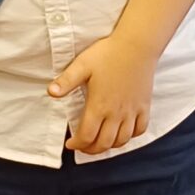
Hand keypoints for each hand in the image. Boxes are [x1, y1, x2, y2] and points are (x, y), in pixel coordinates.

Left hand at [50, 35, 156, 155]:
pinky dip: (131, 136)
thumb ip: (66, 81)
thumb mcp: (82, 64)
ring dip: (110, 146)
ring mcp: (132, 111)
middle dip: (91, 150)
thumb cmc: (108, 53)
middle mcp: (116, 113)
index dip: (77, 144)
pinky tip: (123, 132)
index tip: (70, 144)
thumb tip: (50, 92)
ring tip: (100, 141)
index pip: (87, 136)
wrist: (136, 44)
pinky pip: (140, 129)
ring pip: (122, 140)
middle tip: (83, 146)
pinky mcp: (144, 105)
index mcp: (99, 105)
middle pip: (104, 143)